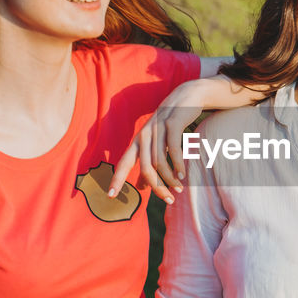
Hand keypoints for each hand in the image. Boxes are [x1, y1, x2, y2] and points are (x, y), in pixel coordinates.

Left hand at [109, 79, 214, 204]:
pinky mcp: (172, 124)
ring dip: (170, 178)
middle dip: (156, 187)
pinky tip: (183, 174)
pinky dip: (178, 164)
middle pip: (145, 167)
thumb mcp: (157, 143)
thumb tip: (141, 187)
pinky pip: (173, 149)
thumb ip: (149, 164)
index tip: (111, 196)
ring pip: (160, 161)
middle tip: (168, 200)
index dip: (117, 179)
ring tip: (179, 189)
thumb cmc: (170, 125)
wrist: (186, 97)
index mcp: (138, 142)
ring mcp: (157, 129)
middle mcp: (144, 135)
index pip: (123, 163)